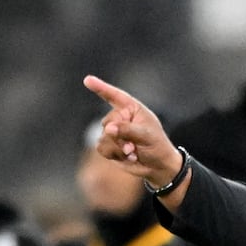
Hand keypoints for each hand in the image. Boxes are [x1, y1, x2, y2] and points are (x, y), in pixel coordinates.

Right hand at [83, 75, 185, 193]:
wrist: (157, 166)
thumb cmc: (157, 145)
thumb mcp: (147, 135)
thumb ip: (127, 130)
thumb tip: (108, 128)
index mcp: (131, 108)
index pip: (114, 96)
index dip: (100, 87)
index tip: (87, 80)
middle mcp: (120, 117)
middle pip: (108, 123)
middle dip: (121, 137)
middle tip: (135, 146)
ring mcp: (112, 131)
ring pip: (104, 137)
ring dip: (118, 148)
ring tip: (133, 152)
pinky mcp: (108, 145)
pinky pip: (102, 147)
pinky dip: (114, 154)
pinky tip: (128, 157)